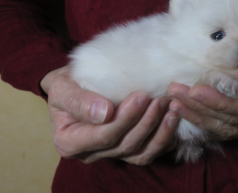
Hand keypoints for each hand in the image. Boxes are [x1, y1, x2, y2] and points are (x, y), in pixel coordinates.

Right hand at [41, 65, 178, 164]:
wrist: (77, 83)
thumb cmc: (68, 84)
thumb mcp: (63, 87)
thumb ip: (78, 101)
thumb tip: (104, 114)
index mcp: (70, 143)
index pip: (102, 136)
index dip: (124, 119)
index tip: (141, 96)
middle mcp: (91, 153)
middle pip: (125, 145)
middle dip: (146, 122)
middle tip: (160, 98)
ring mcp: (113, 154)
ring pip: (141, 153)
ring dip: (160, 131)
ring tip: (171, 108)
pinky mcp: (130, 150)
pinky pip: (151, 151)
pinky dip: (166, 138)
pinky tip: (175, 119)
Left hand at [168, 44, 237, 140]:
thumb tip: (232, 63)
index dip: (221, 102)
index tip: (195, 91)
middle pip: (234, 121)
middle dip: (202, 108)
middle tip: (176, 93)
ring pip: (227, 129)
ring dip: (198, 116)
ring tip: (174, 102)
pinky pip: (227, 130)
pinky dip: (205, 123)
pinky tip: (184, 115)